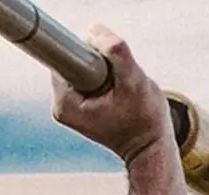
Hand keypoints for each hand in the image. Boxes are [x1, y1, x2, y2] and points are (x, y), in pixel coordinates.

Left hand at [51, 25, 174, 165]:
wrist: (148, 147)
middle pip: (72, 57)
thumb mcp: (135, 82)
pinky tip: (114, 95)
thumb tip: (94, 32)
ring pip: (81, 64)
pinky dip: (102, 76)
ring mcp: (66, 107)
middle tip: (118, 86)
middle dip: (99, 62)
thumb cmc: (145, 121)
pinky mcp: (75, 104)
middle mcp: (60, 106)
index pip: (65, 54)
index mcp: (65, 103)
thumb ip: (116, 53)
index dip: (93, 53)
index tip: (109, 72)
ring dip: (103, 70)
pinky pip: (85, 74)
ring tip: (118, 93)